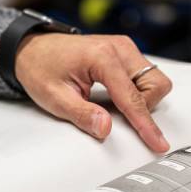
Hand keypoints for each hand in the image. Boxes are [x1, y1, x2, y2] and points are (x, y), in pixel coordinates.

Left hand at [15, 34, 172, 152]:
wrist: (32, 49)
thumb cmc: (41, 69)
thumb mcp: (55, 98)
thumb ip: (83, 115)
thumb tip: (105, 129)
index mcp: (102, 56)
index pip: (133, 98)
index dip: (145, 125)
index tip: (157, 142)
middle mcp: (119, 48)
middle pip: (156, 85)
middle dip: (144, 107)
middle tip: (119, 115)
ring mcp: (125, 48)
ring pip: (155, 80)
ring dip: (142, 99)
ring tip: (113, 103)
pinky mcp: (125, 53)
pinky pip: (146, 76)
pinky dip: (137, 91)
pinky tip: (115, 95)